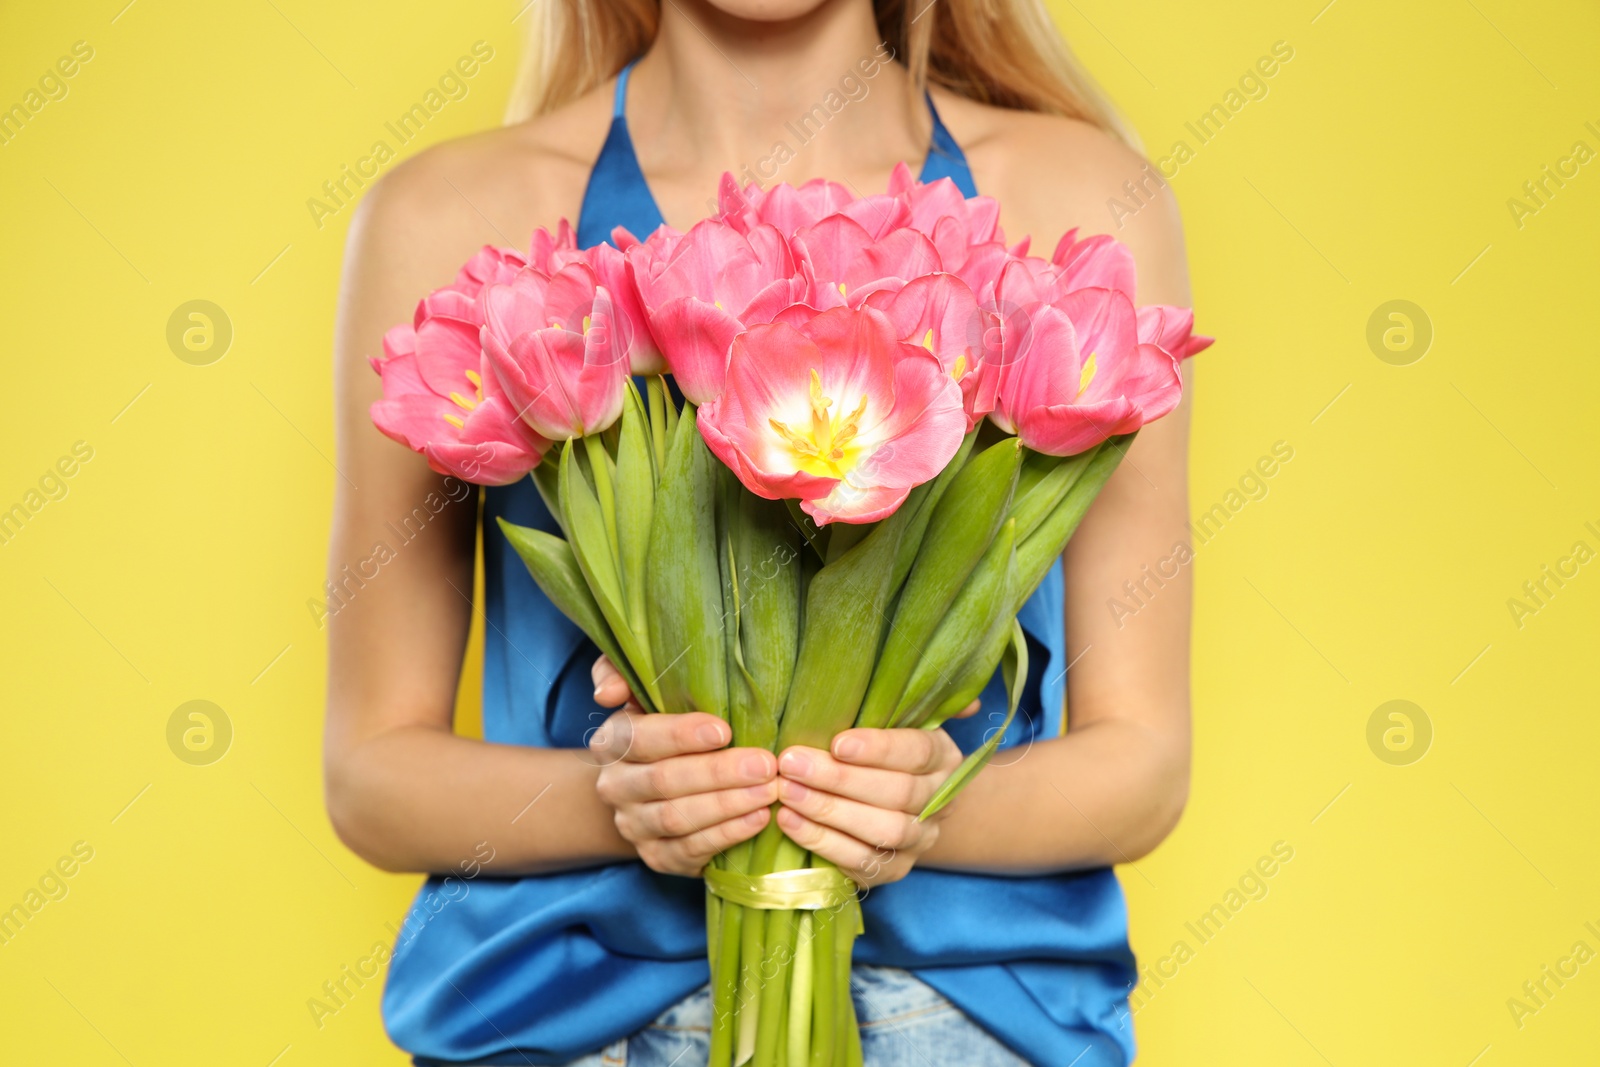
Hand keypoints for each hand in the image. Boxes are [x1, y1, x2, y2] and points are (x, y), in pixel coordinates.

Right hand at [589, 656, 778, 876]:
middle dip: (719, 773)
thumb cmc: (664, 732)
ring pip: (678, 818)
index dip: (680, 735)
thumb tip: (607, 692)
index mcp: (611, 743)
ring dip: (728, 805)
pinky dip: (728, 835)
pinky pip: (691, 850)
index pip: (639, 737)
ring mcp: (634, 826)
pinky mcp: (657, 858)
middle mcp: (615, 787)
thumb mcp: (644, 695)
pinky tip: (759, 818)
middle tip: (765, 764)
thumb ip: (621, 673)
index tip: (725, 730)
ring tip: (769, 790)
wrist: (650, 792)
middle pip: (664, 781)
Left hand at [774, 710, 975, 887]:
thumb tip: (967, 700)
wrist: (906, 806)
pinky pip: (862, 862)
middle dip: (838, 779)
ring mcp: (920, 839)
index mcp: (943, 757)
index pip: (916, 751)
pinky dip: (823, 843)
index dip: (878, 749)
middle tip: (791, 764)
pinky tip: (790, 822)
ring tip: (787, 793)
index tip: (837, 743)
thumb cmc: (887, 752)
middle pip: (895, 793)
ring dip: (828, 812)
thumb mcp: (900, 721)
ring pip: (881, 831)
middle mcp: (939, 801)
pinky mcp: (896, 870)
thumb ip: (914, 702)